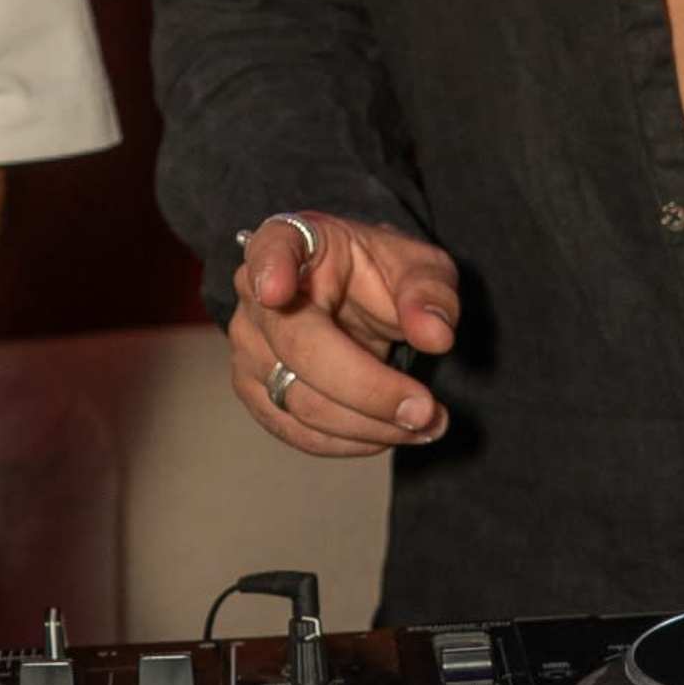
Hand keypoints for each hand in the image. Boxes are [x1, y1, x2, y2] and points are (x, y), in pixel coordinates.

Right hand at [226, 215, 460, 459]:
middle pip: (301, 350)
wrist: (353, 298)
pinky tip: (388, 434)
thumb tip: (435, 335)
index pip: (272, 248)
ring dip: (369, 426)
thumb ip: (429, 294)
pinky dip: (348, 442)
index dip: (270, 269)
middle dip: (369, 389)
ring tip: (425, 425)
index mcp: (293, 242)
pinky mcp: (254, 390)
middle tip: (426, 410)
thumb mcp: (418, 267)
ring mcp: (248, 346)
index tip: (275, 291)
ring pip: (301, 403)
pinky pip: (295, 431)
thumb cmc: (379, 274)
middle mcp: (256, 295)